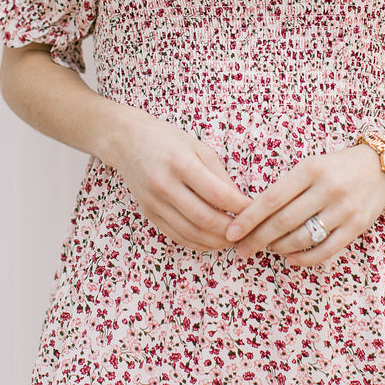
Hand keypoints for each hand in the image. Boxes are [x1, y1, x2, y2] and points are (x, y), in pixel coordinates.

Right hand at [107, 108, 252, 252]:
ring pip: (191, 233)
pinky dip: (198, 243)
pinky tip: (213, 241)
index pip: (218, 195)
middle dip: (232, 230)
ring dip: (217, 241)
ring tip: (235, 239)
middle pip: (205, 219)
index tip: (256, 210)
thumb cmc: (168, 141)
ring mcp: (154, 202)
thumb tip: (240, 203)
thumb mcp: (199, 148)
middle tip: (249, 231)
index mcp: (181, 164)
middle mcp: (165, 185)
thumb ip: (220, 176)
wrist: (128, 142)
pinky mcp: (149, 214)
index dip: (241, 208)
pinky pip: (177, 236)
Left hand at [224, 143, 384, 266]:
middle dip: (258, 238)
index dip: (249, 218)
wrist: (383, 166)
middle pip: (283, 221)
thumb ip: (287, 187)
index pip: (272, 198)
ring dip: (279, 248)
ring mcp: (343, 209)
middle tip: (241, 249)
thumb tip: (254, 216)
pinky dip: (304, 258)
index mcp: (310, 169)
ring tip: (267, 249)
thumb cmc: (337, 167)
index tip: (232, 232)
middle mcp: (327, 188)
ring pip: (302, 237)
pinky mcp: (357, 226)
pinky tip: (290, 259)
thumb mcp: (311, 166)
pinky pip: (326, 249)